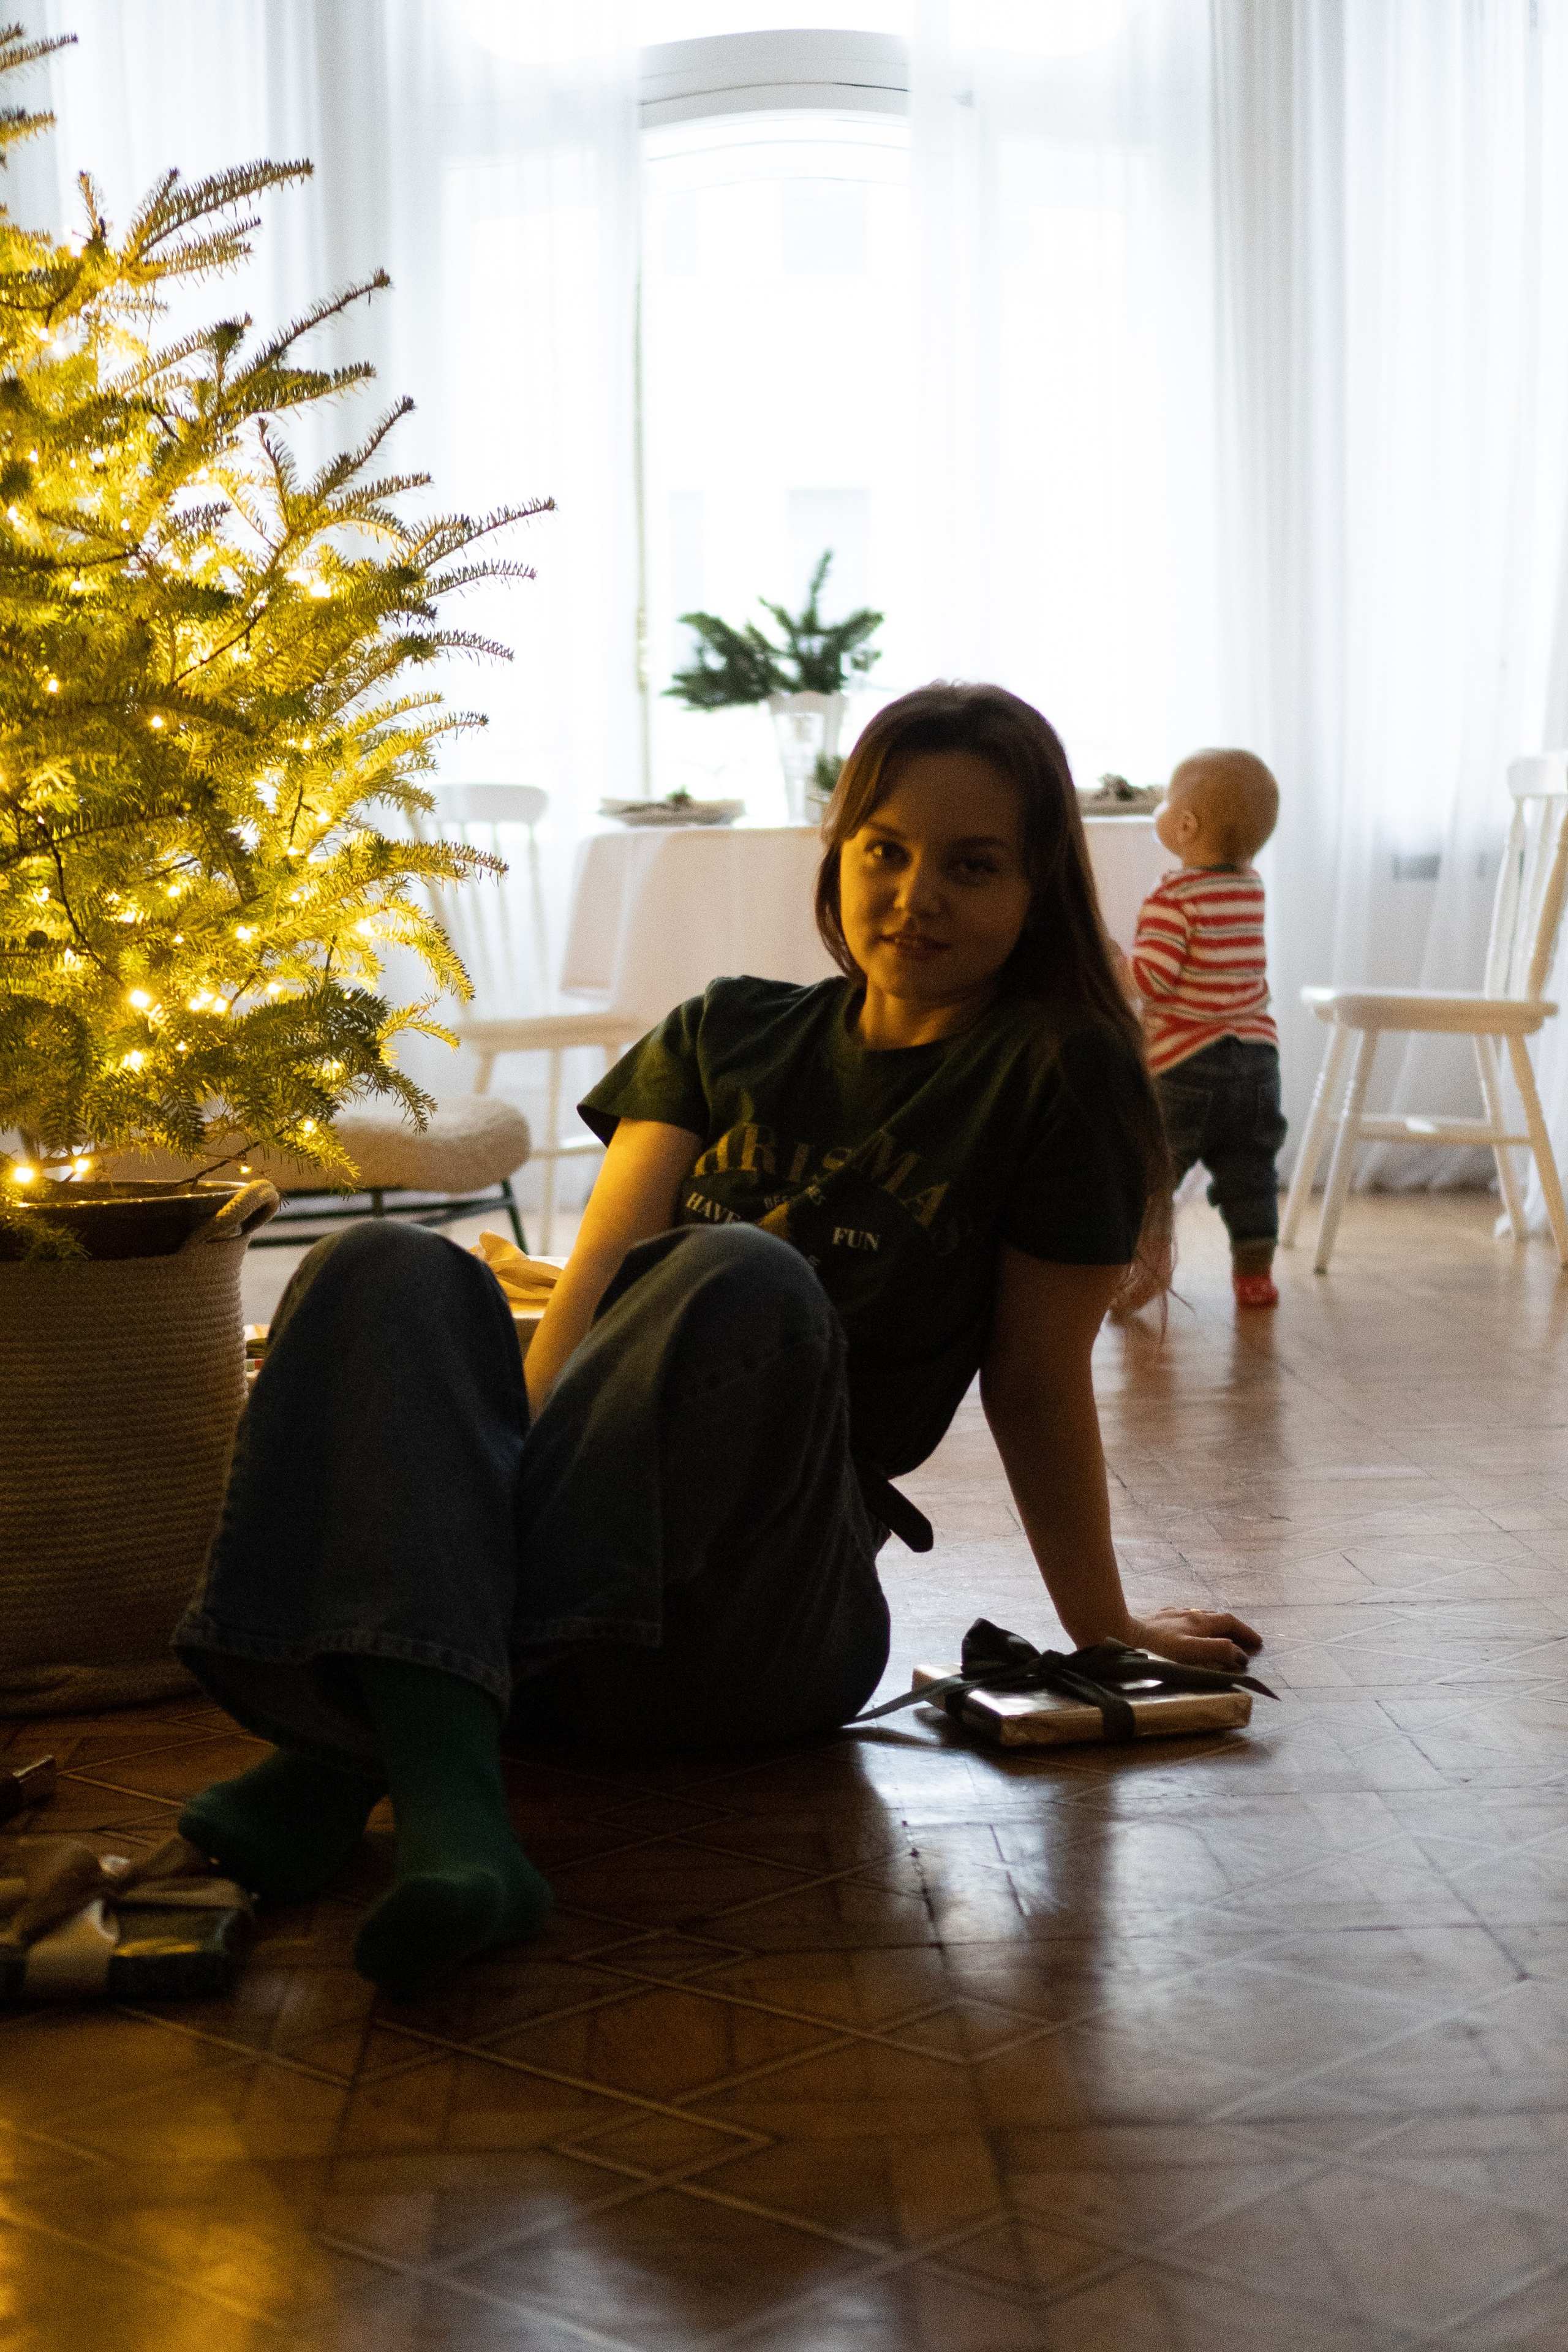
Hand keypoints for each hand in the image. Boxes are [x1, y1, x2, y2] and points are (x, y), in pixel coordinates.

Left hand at [1126, 1608, 1261, 1672]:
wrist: (1117, 1633)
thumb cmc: (1155, 1648)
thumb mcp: (1190, 1652)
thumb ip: (1217, 1651)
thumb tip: (1240, 1654)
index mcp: (1198, 1622)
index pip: (1229, 1622)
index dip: (1245, 1632)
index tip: (1257, 1643)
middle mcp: (1186, 1614)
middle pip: (1216, 1617)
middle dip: (1233, 1628)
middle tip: (1244, 1641)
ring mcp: (1170, 1614)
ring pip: (1198, 1616)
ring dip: (1213, 1624)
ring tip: (1219, 1634)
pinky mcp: (1154, 1618)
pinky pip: (1180, 1617)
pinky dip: (1193, 1623)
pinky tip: (1185, 1628)